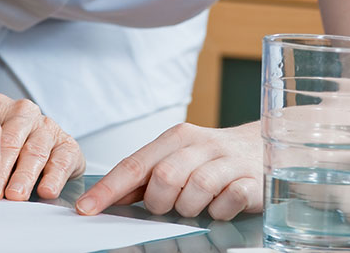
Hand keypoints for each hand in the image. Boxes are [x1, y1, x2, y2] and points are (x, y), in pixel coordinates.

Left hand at [0, 92, 84, 200]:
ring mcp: (47, 126)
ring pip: (35, 152)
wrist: (34, 148)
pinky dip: (54, 178)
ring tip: (16, 195)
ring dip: (25, 176)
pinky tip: (47, 191)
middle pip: (11, 141)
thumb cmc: (1, 149)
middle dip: (1, 170)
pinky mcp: (68, 144)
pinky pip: (62, 161)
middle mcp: (24, 111)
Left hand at [75, 122, 261, 219]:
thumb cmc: (213, 156)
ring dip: (190, 207)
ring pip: (196, 190)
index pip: (134, 165)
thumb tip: (107, 196)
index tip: (87, 208)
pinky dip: (219, 211)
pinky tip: (220, 206)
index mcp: (176, 137)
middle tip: (168, 205)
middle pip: (164, 177)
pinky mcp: (250, 180)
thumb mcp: (177, 157)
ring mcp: (227, 161)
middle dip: (159, 201)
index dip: (108, 189)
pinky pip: (228, 201)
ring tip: (196, 204)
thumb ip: (146, 175)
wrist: (262, 146)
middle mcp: (200, 144)